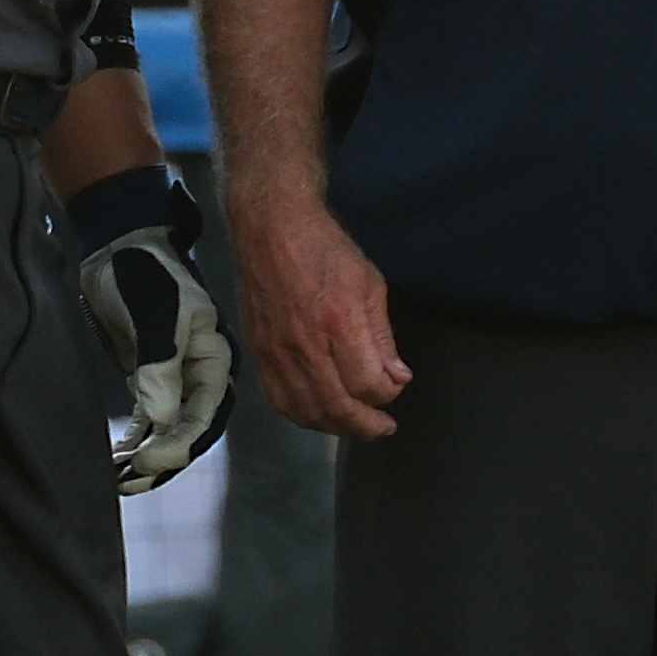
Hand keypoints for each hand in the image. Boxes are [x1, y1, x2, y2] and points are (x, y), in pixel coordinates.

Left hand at [67, 165, 236, 492]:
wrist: (119, 242)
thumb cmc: (143, 270)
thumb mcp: (154, 311)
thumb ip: (158, 362)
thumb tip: (157, 418)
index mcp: (213, 358)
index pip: (204, 415)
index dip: (178, 443)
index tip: (147, 462)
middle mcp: (199, 373)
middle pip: (188, 430)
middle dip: (163, 461)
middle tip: (130, 483)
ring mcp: (174, 376)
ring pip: (167, 429)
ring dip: (147, 457)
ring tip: (119, 481)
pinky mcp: (148, 375)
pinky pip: (148, 418)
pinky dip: (135, 440)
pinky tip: (118, 460)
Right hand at [227, 184, 407, 438]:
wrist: (270, 227)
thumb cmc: (324, 248)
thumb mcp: (369, 283)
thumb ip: (383, 337)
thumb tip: (397, 377)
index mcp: (339, 323)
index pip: (368, 385)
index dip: (387, 394)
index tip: (395, 385)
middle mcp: (305, 344)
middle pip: (338, 407)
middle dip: (366, 425)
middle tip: (382, 428)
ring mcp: (277, 352)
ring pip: (307, 410)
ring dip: (335, 426)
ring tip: (354, 425)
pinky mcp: (258, 352)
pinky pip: (278, 399)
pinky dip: (301, 416)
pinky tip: (318, 414)